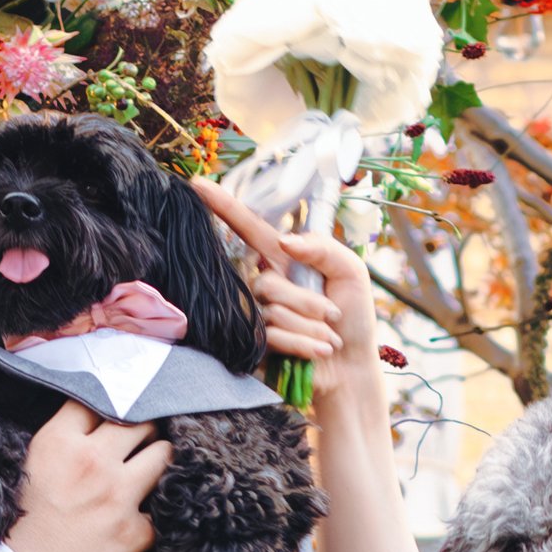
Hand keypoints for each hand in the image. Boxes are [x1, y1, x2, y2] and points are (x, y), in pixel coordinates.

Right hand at [6, 398, 172, 551]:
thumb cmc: (13, 529)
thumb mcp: (27, 468)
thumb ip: (60, 445)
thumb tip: (88, 433)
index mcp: (60, 441)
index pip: (97, 400)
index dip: (106, 408)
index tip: (111, 417)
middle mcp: (93, 461)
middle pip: (138, 421)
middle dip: (141, 429)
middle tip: (139, 441)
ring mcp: (118, 495)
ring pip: (163, 455)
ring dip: (159, 460)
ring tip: (151, 469)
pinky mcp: (134, 531)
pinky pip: (159, 511)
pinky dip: (151, 516)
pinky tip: (138, 520)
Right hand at [193, 184, 380, 413]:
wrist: (351, 366)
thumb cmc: (353, 316)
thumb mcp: (351, 271)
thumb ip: (323, 247)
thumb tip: (286, 241)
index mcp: (284, 258)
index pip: (248, 227)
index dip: (223, 206)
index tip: (197, 185)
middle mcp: (265, 283)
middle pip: (266, 282)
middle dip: (306, 300)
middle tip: (334, 313)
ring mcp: (258, 315)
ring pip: (271, 311)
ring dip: (309, 325)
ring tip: (330, 336)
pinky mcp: (258, 345)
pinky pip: (273, 336)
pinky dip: (304, 343)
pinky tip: (321, 349)